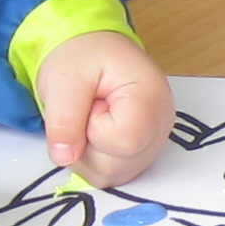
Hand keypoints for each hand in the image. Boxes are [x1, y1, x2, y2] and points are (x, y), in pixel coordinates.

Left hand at [36, 30, 171, 183]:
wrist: (90, 50)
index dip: (94, 129)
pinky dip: (92, 159)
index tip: (91, 103)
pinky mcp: (138, 155)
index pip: (125, 141)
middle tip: (87, 110)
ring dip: (86, 154)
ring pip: (111, 175)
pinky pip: (110, 174)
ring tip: (89, 118)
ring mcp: (151, 144)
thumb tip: (65, 157)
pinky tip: (93, 131)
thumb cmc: (82, 56)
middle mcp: (160, 126)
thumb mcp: (64, 78)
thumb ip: (64, 118)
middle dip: (86, 144)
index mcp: (151, 98)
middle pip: (117, 165)